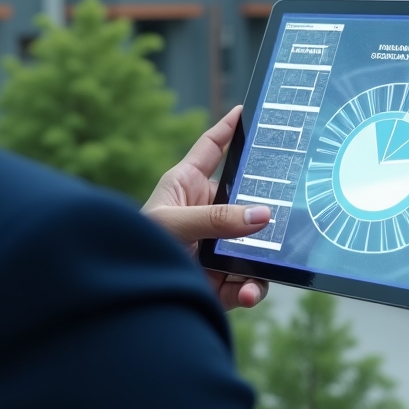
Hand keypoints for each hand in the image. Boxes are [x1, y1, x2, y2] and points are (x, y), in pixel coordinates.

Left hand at [143, 106, 270, 310]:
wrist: (121, 299)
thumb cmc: (133, 248)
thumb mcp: (172, 224)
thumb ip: (216, 218)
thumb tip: (261, 214)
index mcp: (185, 185)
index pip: (212, 148)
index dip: (230, 128)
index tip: (250, 109)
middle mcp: (204, 213)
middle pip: (246, 200)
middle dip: (267, 206)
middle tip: (286, 207)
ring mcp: (214, 247)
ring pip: (253, 244)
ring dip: (261, 259)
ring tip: (256, 273)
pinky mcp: (218, 280)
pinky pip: (246, 282)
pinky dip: (249, 290)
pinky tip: (244, 294)